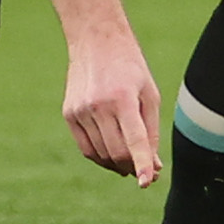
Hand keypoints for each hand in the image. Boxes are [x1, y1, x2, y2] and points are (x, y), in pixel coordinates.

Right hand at [47, 0, 159, 182]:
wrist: (95, 40)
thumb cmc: (130, 68)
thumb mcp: (149, 94)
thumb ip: (151, 131)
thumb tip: (153, 166)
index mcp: (122, 98)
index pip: (134, 141)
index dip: (142, 164)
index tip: (147, 183)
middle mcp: (98, 106)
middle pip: (117, 153)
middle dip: (133, 167)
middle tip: (145, 172)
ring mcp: (80, 111)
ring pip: (101, 154)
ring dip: (117, 163)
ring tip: (129, 160)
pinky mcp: (69, 114)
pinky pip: (86, 148)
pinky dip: (101, 157)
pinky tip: (112, 153)